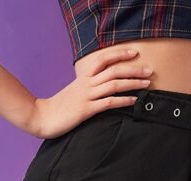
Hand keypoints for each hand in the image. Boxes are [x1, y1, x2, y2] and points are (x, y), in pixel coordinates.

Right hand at [24, 49, 153, 138]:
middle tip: (149, 70)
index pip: (103, 59)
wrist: (41, 117)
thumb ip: (87, 88)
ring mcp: (86, 96)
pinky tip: (134, 101)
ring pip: (113, 84)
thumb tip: (101, 88)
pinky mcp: (86, 110)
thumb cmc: (59, 107)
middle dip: (133, 69)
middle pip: (113, 70)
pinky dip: (123, 100)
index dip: (119, 54)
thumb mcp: (74, 93)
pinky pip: (108, 102)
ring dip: (132, 83)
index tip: (134, 53)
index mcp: (83, 77)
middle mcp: (86, 83)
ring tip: (147, 84)